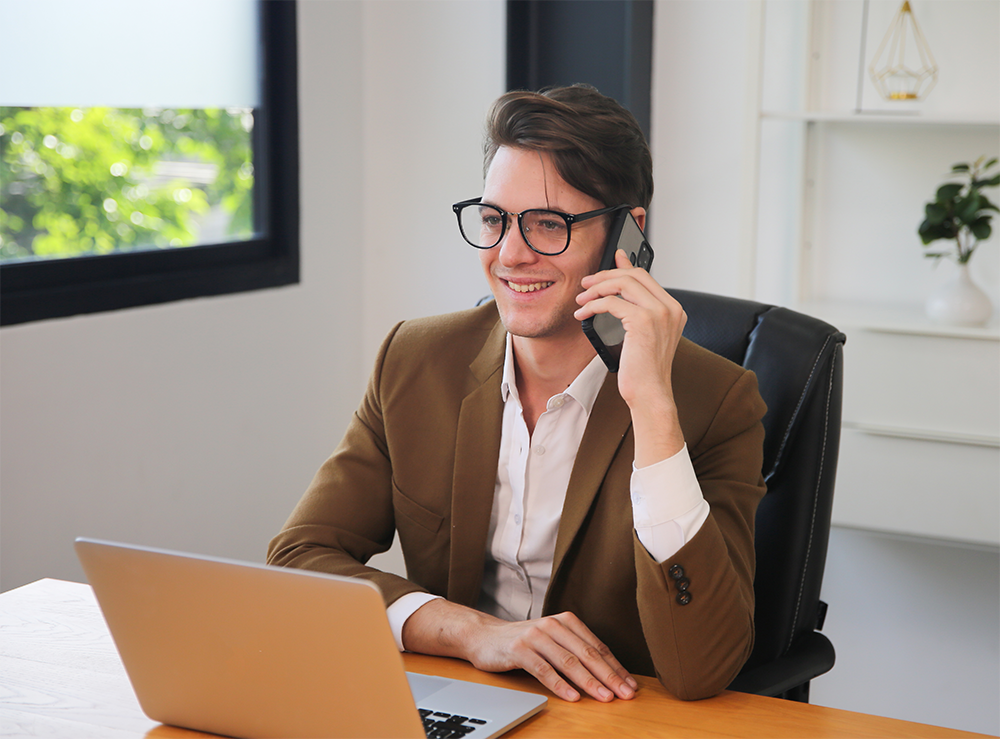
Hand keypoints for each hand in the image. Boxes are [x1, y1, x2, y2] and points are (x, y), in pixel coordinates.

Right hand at [401, 599, 636, 701]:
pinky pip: (543, 669)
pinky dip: (560, 685)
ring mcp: (535, 636)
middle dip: (609, 677)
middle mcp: (553, 625)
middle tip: (625, 694)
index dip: (616, 668)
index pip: (597, 647)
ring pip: (568, 661)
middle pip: (587, 654)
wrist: (485, 636)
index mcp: (567, 621)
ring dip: (589, 682)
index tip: (631, 686)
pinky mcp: (519, 648)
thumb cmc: (524, 642)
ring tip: (605, 698)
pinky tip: (572, 697)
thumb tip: (608, 675)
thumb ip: (576, 652)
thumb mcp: (553, 641)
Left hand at [573, 249, 686, 464]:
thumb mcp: (640, 335)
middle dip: (605, 275)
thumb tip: (618, 291)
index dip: (624, 266)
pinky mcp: (643, 322)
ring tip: (581, 300)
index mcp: (673, 310)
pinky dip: (593, 306)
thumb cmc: (643, 370)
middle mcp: (670, 308)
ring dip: (596, 289)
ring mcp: (659, 313)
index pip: (646, 277)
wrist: (649, 395)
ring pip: (622, 284)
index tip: (610, 259)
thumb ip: (633, 310)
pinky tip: (583, 314)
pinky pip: (612, 303)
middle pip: (634, 275)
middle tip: (586, 284)